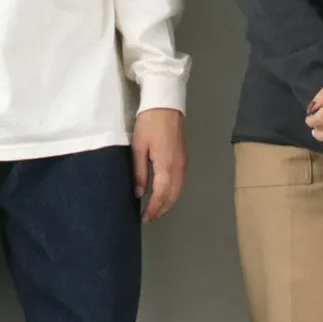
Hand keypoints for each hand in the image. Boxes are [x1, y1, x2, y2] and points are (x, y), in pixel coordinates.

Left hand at [132, 109, 186, 224]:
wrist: (165, 103)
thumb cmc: (149, 123)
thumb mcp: (139, 147)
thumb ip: (140, 172)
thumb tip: (140, 193)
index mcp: (166, 165)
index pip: (161, 195)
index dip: (153, 209)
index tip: (144, 219)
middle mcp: (179, 167)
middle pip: (173, 196)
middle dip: (161, 209)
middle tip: (148, 218)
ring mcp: (183, 162)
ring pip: (178, 190)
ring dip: (168, 203)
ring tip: (155, 210)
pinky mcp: (183, 157)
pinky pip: (180, 182)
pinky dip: (172, 193)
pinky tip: (164, 194)